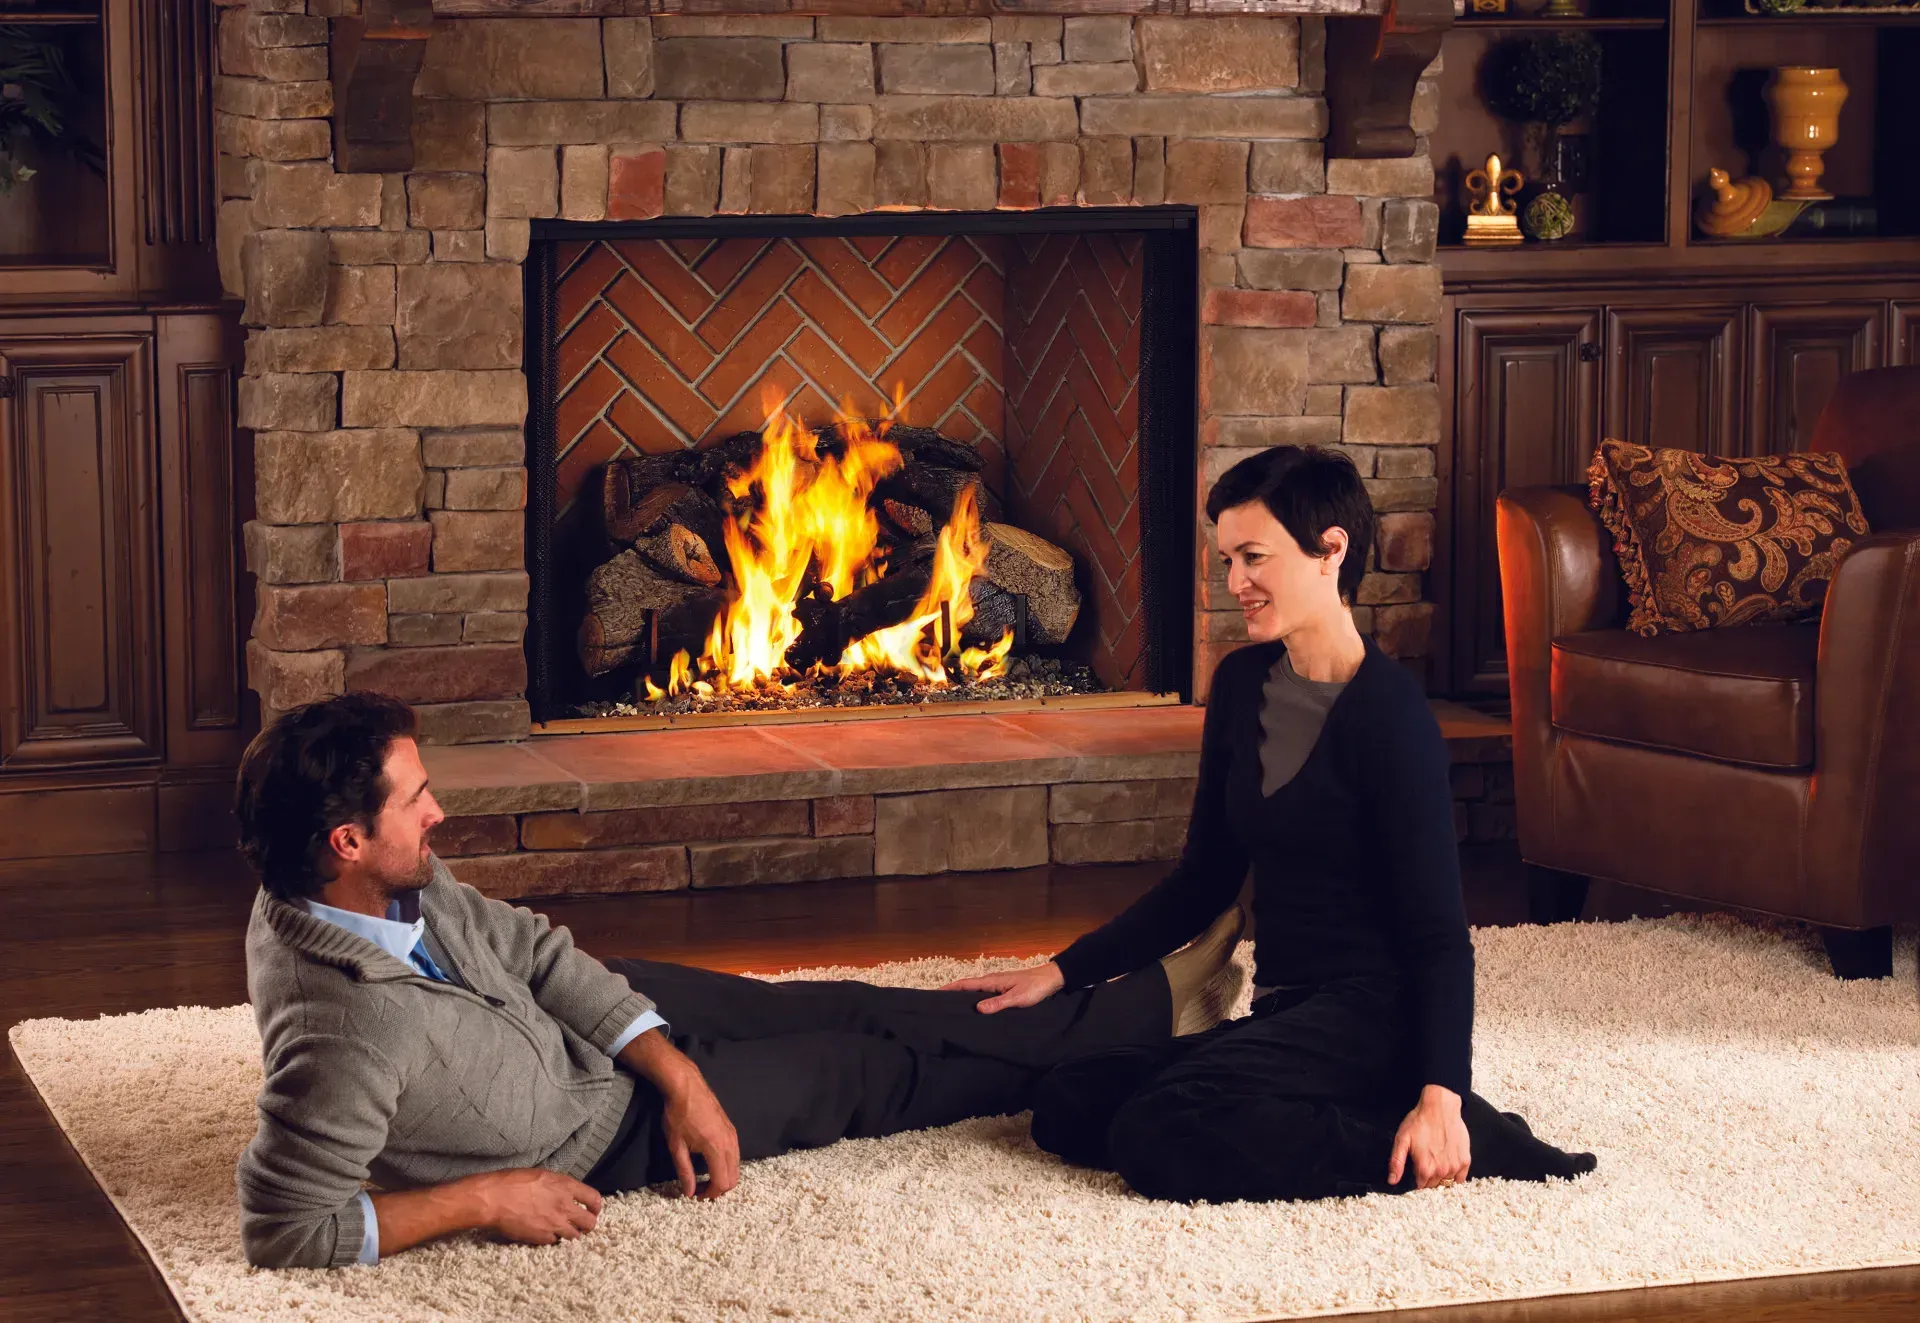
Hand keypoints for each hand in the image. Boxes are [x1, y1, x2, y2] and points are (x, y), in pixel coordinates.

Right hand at [476, 1168, 602, 1245]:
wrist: (493, 1199)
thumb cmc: (511, 1182)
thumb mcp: (541, 1175)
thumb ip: (558, 1185)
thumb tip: (564, 1192)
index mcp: (565, 1186)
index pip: (594, 1198)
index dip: (596, 1206)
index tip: (594, 1210)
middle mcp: (564, 1205)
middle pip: (590, 1222)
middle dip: (588, 1224)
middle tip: (582, 1225)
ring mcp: (554, 1223)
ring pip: (575, 1236)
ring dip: (572, 1234)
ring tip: (566, 1232)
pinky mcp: (542, 1237)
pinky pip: (556, 1242)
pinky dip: (553, 1239)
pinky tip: (547, 1234)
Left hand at [661, 1070, 740, 1199]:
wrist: (685, 1085)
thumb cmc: (678, 1114)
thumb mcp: (676, 1145)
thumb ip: (685, 1171)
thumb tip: (689, 1192)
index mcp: (716, 1149)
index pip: (721, 1183)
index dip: (709, 1194)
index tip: (695, 1195)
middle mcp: (730, 1143)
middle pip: (734, 1178)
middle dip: (718, 1189)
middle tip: (700, 1190)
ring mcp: (733, 1135)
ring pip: (736, 1167)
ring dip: (723, 1177)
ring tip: (705, 1178)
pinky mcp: (731, 1129)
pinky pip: (735, 1154)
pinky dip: (726, 1165)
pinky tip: (710, 1162)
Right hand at [940, 960, 1065, 1013]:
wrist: (1051, 978)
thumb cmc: (1035, 987)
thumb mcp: (1017, 998)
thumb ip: (998, 1003)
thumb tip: (977, 1009)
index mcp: (991, 982)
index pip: (965, 985)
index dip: (949, 989)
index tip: (934, 994)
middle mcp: (991, 981)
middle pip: (967, 987)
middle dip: (952, 994)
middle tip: (938, 1005)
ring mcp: (997, 984)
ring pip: (975, 991)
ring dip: (963, 997)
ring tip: (952, 1009)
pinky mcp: (1004, 989)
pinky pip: (984, 994)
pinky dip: (975, 999)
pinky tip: (976, 1009)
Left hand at [1388, 1085, 1470, 1190]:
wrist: (1440, 1107)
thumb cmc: (1419, 1121)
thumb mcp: (1402, 1140)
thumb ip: (1396, 1162)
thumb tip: (1392, 1181)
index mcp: (1425, 1168)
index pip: (1420, 1186)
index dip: (1416, 1178)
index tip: (1416, 1169)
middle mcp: (1441, 1171)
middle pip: (1433, 1185)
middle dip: (1428, 1178)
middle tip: (1426, 1163)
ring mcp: (1455, 1166)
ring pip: (1446, 1182)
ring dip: (1441, 1176)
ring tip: (1437, 1162)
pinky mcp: (1465, 1160)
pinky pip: (1460, 1178)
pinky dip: (1454, 1175)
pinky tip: (1449, 1164)